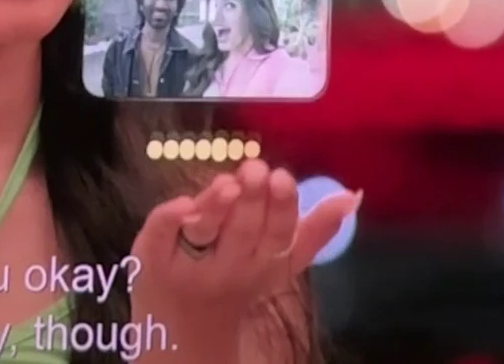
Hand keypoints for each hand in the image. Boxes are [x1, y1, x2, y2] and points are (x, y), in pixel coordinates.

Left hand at [127, 159, 360, 338]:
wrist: (183, 334)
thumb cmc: (237, 283)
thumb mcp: (279, 265)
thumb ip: (315, 232)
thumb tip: (352, 196)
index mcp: (263, 265)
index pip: (278, 238)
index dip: (281, 209)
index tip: (283, 178)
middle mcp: (227, 268)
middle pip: (242, 233)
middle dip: (250, 201)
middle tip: (255, 169)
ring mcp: (187, 265)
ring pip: (203, 234)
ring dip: (215, 208)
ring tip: (227, 183)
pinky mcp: (151, 259)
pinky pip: (158, 236)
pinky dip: (168, 218)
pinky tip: (182, 201)